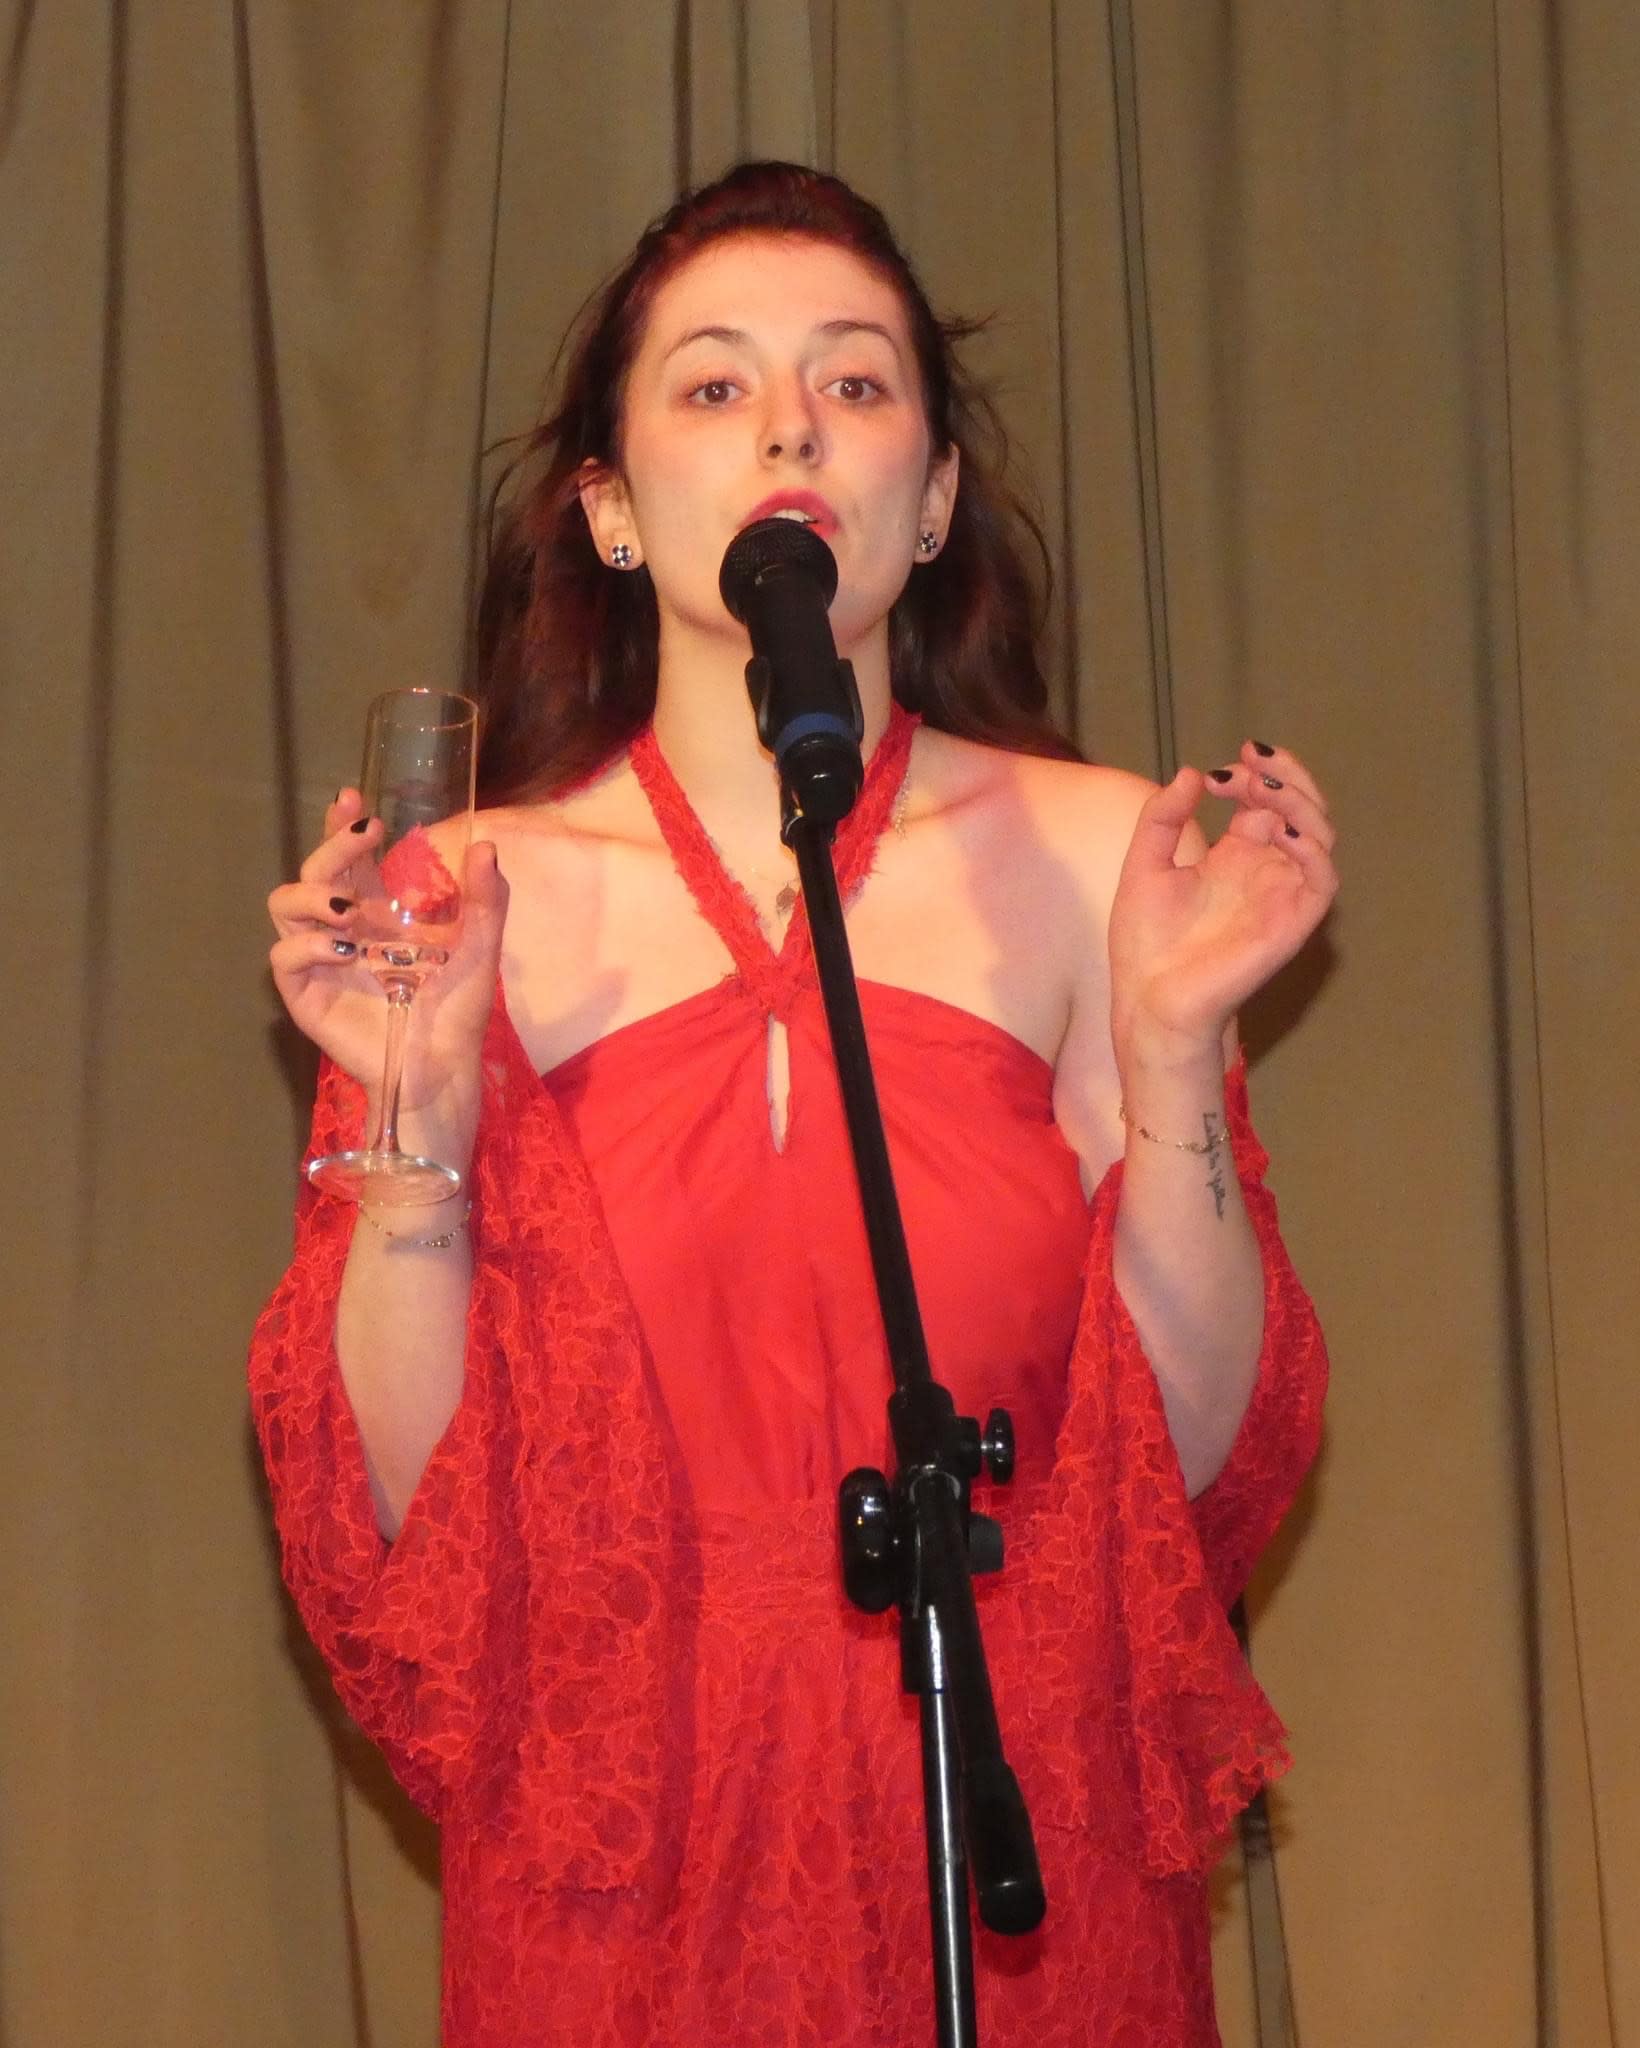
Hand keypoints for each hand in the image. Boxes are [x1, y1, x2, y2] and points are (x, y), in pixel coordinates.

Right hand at [267, 789, 508, 1155]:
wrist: (444, 1066)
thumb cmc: (458, 1010)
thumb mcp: (481, 948)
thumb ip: (486, 900)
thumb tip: (486, 846)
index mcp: (376, 913)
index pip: (348, 859)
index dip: (340, 825)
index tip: (352, 796)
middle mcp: (342, 930)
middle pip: (313, 872)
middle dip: (332, 845)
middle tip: (365, 833)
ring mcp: (319, 961)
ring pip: (284, 905)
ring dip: (311, 893)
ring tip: (348, 906)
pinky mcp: (305, 995)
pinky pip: (284, 957)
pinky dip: (307, 945)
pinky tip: (343, 949)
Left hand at [1108, 740, 1337, 1062]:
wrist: (1149, 999)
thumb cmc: (1147, 944)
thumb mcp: (1145, 864)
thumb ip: (1162, 818)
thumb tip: (1191, 773)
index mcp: (1235, 855)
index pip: (1266, 800)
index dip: (1254, 774)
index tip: (1222, 768)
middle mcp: (1265, 870)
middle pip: (1300, 808)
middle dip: (1285, 776)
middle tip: (1252, 763)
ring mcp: (1281, 894)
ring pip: (1320, 834)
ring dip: (1300, 802)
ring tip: (1265, 787)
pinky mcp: (1292, 923)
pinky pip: (1323, 880)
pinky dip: (1312, 849)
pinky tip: (1282, 831)